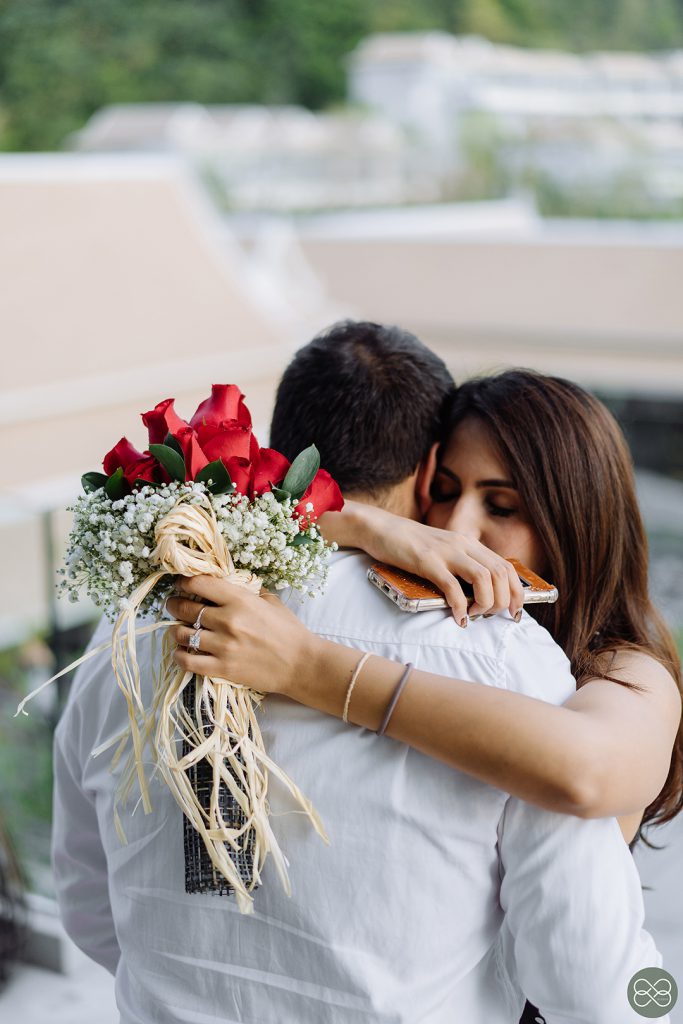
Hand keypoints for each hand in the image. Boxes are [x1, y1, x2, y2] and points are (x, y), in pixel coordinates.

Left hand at [165, 576, 315, 695]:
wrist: (301, 664)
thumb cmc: (289, 630)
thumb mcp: (270, 601)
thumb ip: (248, 591)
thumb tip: (228, 582)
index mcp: (240, 600)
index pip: (200, 584)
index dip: (184, 582)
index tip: (181, 584)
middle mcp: (227, 621)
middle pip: (185, 608)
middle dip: (174, 605)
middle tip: (173, 605)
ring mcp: (223, 646)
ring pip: (183, 634)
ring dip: (176, 631)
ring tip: (178, 629)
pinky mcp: (222, 668)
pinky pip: (188, 661)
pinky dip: (179, 656)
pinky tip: (180, 652)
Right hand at [349, 503, 523, 623]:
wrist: (380, 528)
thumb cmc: (409, 546)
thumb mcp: (442, 552)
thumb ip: (459, 566)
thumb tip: (474, 595)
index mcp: (469, 544)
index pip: (506, 567)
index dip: (517, 591)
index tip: (515, 611)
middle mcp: (463, 545)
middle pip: (500, 573)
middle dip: (503, 600)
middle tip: (491, 616)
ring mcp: (445, 552)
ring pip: (483, 578)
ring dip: (485, 603)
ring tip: (474, 615)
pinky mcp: (427, 561)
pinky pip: (452, 587)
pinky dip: (459, 607)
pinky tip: (457, 618)